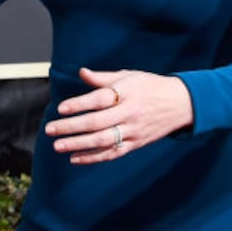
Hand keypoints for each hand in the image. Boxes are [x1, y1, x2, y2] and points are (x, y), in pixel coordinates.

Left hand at [44, 68, 193, 164]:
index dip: (79, 104)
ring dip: (78, 145)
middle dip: (71, 127)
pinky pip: (112, 153)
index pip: (100, 100)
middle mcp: (130, 113)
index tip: (60, 108)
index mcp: (128, 93)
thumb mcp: (129, 75)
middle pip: (97, 123)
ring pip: (103, 141)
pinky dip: (93, 158)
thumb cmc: (150, 86)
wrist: (181, 104)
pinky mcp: (136, 144)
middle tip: (51, 129)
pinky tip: (75, 158)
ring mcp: (133, 131)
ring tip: (58, 146)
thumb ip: (103, 78)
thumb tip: (81, 72)